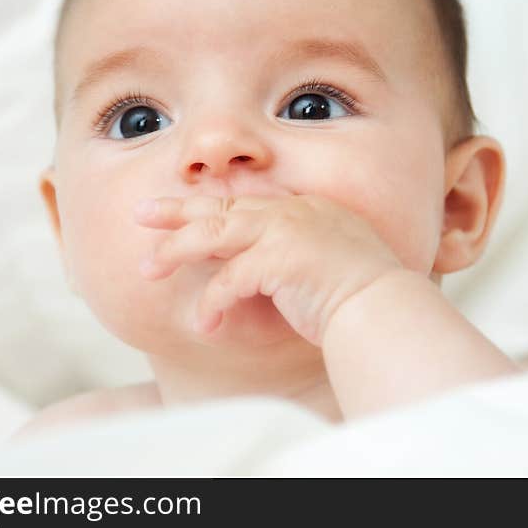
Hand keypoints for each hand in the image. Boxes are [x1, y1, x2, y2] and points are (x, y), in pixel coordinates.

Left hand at [133, 194, 403, 344]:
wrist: (386, 309)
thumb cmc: (363, 296)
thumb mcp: (327, 262)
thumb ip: (296, 256)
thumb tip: (265, 271)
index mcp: (305, 208)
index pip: (245, 203)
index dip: (208, 206)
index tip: (180, 211)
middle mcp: (293, 211)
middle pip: (222, 206)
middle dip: (176, 210)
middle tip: (141, 213)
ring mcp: (287, 231)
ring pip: (214, 232)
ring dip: (176, 250)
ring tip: (147, 268)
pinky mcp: (280, 259)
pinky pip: (230, 280)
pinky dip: (212, 303)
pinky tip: (203, 324)